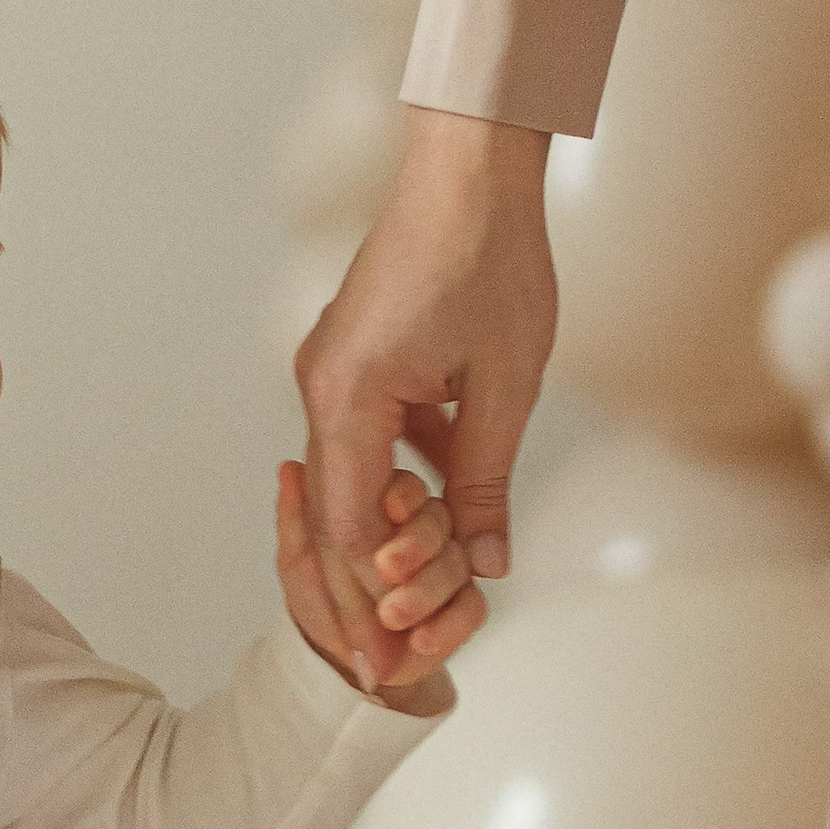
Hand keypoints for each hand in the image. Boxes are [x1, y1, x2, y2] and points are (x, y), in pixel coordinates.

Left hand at [277, 461, 483, 706]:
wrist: (339, 661)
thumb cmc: (321, 606)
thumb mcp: (300, 562)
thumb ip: (299, 518)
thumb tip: (291, 470)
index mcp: (386, 512)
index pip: (405, 490)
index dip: (402, 495)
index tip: (391, 507)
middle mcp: (422, 533)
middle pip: (437, 522)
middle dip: (417, 544)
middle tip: (389, 567)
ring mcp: (446, 568)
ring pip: (456, 563)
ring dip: (426, 590)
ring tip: (392, 614)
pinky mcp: (461, 605)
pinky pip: (471, 607)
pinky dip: (449, 625)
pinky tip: (422, 639)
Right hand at [294, 107, 554, 688]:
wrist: (470, 168)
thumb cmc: (491, 259)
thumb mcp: (507, 384)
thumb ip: (487, 478)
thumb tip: (486, 562)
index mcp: (348, 394)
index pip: (347, 525)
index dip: (370, 600)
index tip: (390, 658)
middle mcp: (322, 387)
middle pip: (331, 516)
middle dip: (362, 591)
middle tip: (389, 661)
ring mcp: (331, 372)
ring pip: (345, 482)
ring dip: (383, 539)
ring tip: (418, 599)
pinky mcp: (353, 360)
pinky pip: (363, 442)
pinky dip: (392, 486)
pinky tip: (430, 518)